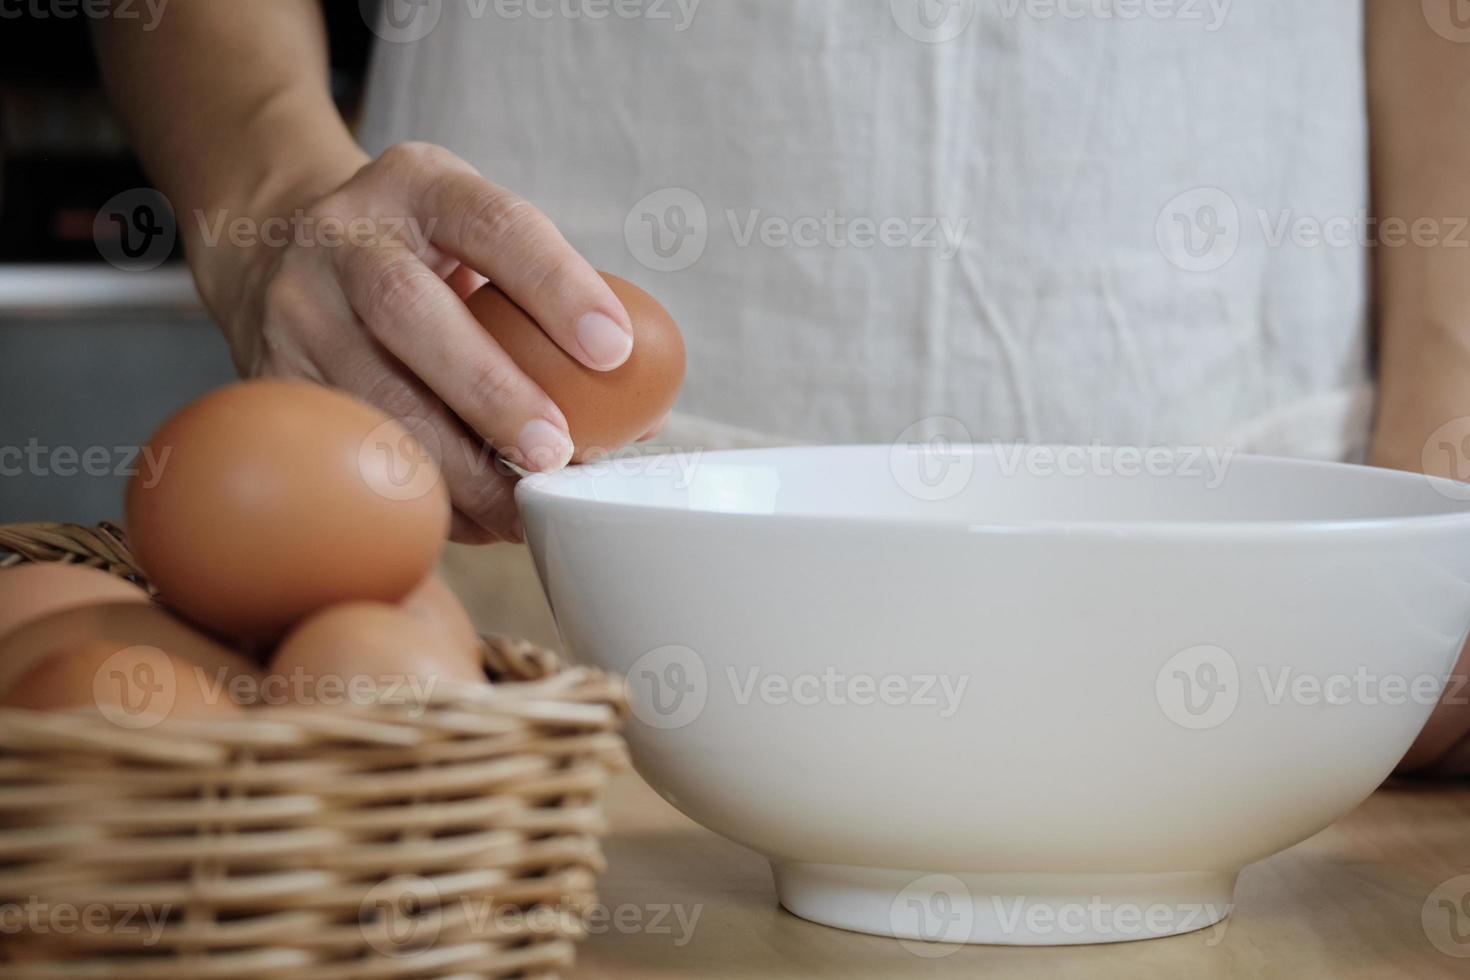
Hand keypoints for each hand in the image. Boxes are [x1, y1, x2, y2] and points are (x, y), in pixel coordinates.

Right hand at [194, 142, 634, 543]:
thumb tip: (640, 417)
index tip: (614, 351)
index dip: (556, 285)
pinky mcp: (270, 374)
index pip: (494, 223)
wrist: (275, 250)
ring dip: (456, 465)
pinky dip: (420, 492)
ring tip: (523, 508)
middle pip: (411, 312)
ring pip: (370, 394)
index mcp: (417, 184)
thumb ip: (545, 305)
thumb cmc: (419, 258)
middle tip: (556, 454)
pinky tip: (475, 519)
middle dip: (491, 392)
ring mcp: (295, 306)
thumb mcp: (472, 239)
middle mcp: (342, 236)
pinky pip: (350, 446)